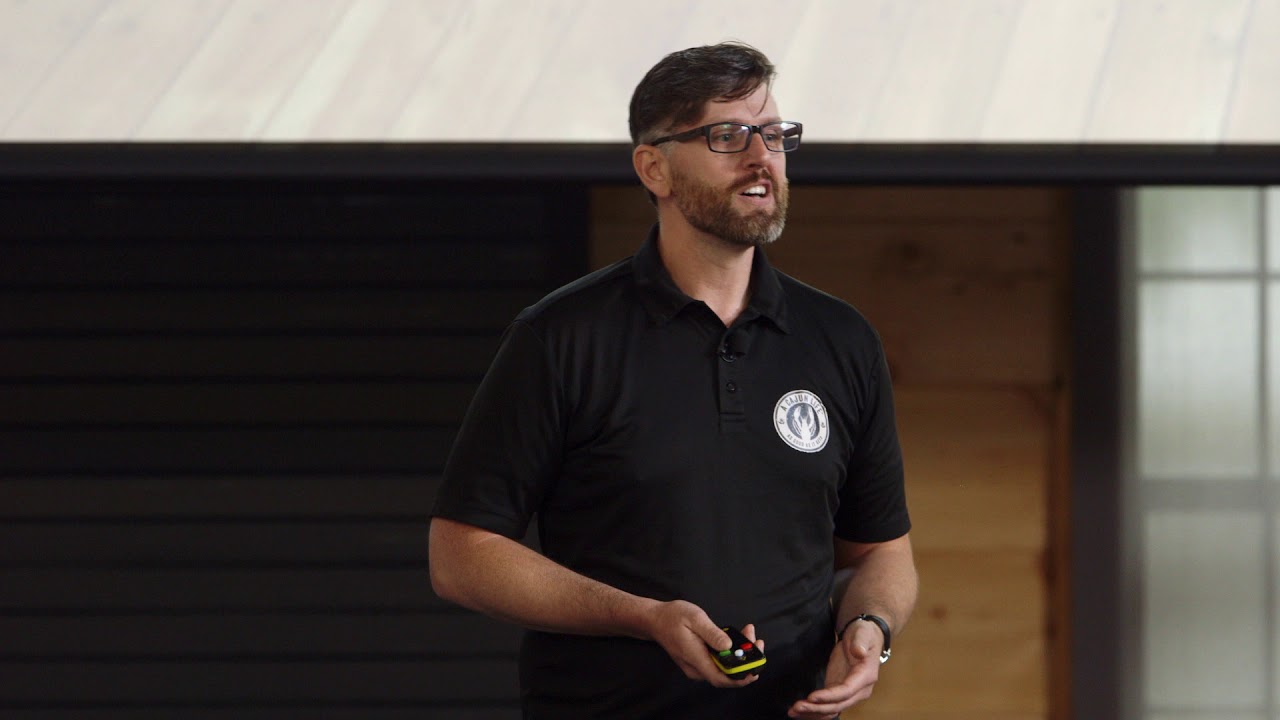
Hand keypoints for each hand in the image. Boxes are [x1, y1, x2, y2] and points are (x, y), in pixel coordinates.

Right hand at [644, 599, 763, 688]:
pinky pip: (717, 663)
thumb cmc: (673, 617)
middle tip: (756, 639)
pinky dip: (730, 653)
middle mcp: (697, 668)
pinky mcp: (698, 662)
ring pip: (723, 668)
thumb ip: (712, 633)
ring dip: (739, 655)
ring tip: (748, 633)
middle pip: (726, 674)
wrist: (655, 620)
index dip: (741, 678)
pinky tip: (735, 638)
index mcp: (696, 659)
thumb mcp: (695, 618)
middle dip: (745, 660)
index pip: (721, 679)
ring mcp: (696, 667)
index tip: (756, 668)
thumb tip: (729, 646)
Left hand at [787, 620, 881, 718]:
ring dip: (813, 713)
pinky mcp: (839, 692)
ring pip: (832, 709)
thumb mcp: (863, 633)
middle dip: (817, 708)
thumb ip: (861, 642)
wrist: (863, 638)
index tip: (811, 697)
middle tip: (796, 707)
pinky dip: (814, 710)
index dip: (829, 696)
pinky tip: (800, 712)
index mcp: (866, 676)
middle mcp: (860, 691)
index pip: (846, 691)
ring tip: (793, 712)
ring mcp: (850, 694)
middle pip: (838, 705)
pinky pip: (828, 706)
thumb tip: (859, 652)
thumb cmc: (864, 634)